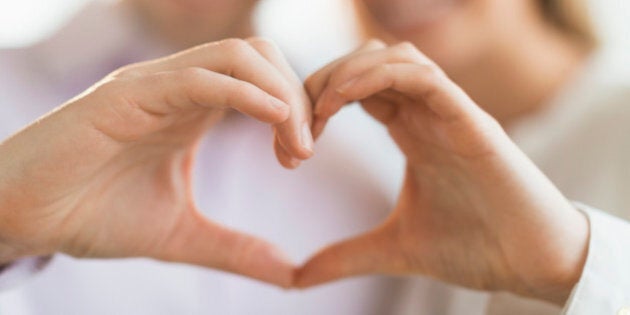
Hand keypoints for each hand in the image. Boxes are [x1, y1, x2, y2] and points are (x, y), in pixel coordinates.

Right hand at [0, 38, 312, 286]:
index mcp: (194, 109)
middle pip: (261, 56)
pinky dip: (246, 93)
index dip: (296, 110)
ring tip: (294, 148)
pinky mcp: (126, 95)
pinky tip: (274, 120)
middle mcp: (178, 87)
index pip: (264, 79)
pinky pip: (198, 77)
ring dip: (281, 95)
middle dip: (298, 98)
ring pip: (238, 57)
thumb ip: (236, 249)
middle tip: (303, 153)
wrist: (23, 218)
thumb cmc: (93, 215)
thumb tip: (292, 275)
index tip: (300, 157)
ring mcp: (153, 85)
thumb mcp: (182, 235)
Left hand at [296, 40, 588, 303]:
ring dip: (348, 72)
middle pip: (369, 62)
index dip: (317, 104)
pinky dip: (379, 76)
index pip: (358, 89)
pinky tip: (345, 99)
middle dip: (324, 81)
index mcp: (412, 131)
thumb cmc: (474, 248)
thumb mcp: (393, 249)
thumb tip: (296, 278)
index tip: (291, 145)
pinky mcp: (471, 121)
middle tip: (295, 122)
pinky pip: (423, 76)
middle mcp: (428, 114)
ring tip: (319, 109)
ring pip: (395, 57)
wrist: (532, 263)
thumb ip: (345, 256)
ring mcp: (450, 113)